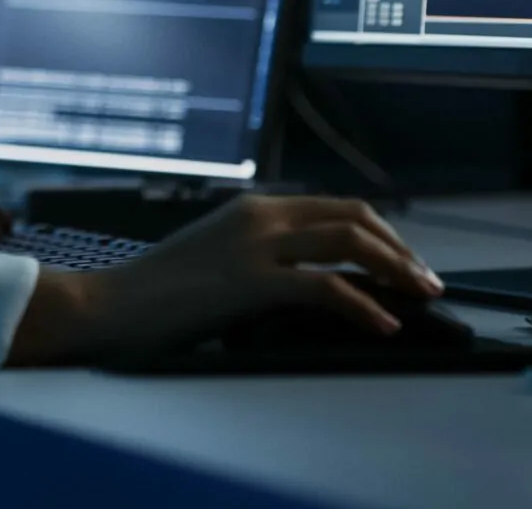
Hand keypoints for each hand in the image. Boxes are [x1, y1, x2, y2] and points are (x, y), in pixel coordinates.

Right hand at [8, 194, 442, 365]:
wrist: (105, 306)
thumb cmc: (153, 293)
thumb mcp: (214, 258)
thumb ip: (257, 256)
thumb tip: (308, 278)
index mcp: (252, 207)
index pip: (334, 207)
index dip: (379, 231)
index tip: (402, 259)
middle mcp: (258, 216)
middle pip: (352, 217)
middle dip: (399, 247)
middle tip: (425, 279)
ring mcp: (254, 246)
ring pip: (348, 242)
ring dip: (395, 269)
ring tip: (420, 294)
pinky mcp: (249, 282)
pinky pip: (325, 288)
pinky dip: (364, 305)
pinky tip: (383, 324)